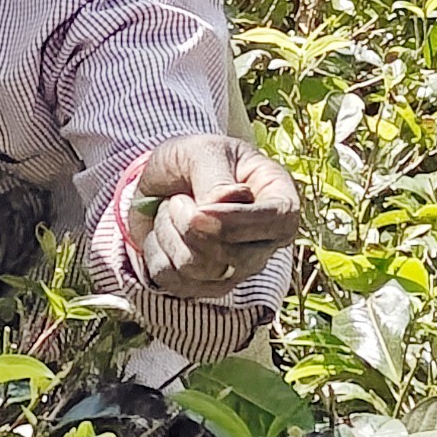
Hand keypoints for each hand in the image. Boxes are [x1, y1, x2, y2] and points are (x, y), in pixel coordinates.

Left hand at [123, 135, 299, 300]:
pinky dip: (156, 251)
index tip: (200, 210)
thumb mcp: (202, 151)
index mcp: (278, 198)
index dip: (238, 222)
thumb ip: (215, 178)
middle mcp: (266, 240)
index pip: (280, 221)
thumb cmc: (192, 160)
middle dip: (190, 223)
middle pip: (235, 254)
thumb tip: (224, 203)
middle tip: (177, 198)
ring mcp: (238, 268)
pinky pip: (174, 281)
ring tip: (171, 209)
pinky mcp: (206, 285)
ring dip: (169, 231)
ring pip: (199, 268)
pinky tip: (163, 232)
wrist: (162, 180)